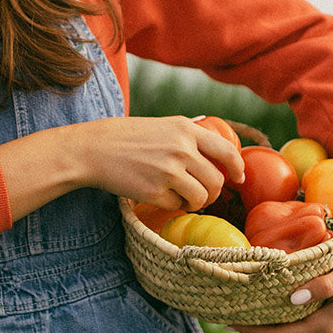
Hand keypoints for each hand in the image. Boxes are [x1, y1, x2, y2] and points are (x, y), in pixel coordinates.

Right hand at [0, 113, 243, 223]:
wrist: (93, 149)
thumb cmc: (126, 137)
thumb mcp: (161, 125)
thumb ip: (187, 135)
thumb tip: (215, 150)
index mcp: (185, 129)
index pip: (226, 150)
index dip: (237, 167)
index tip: (238, 178)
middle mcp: (182, 149)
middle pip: (217, 180)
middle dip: (214, 193)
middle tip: (203, 196)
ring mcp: (169, 171)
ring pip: (202, 197)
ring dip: (197, 203)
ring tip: (184, 200)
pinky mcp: (155, 192)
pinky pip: (178, 207)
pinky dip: (175, 207)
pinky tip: (163, 199)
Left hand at [226, 157, 332, 332]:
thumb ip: (324, 285)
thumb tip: (294, 299)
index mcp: (326, 326)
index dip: (252, 331)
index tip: (227, 322)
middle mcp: (325, 331)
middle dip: (252, 327)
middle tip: (223, 313)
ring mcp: (327, 324)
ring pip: (287, 326)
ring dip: (263, 319)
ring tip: (237, 306)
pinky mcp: (328, 313)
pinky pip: (296, 317)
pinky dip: (277, 310)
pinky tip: (263, 298)